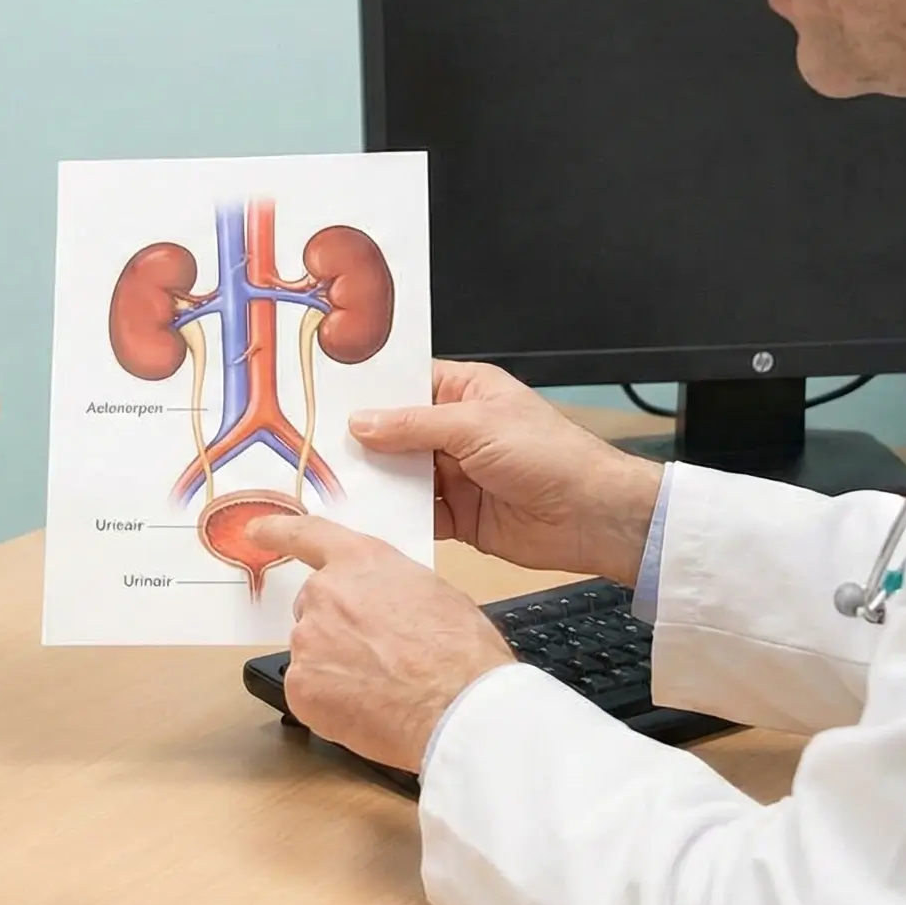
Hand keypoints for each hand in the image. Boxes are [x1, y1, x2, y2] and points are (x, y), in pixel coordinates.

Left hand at [248, 513, 516, 773]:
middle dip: (338, 629)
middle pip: (314, 607)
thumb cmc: (461, 653)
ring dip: (337, 667)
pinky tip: (369, 709)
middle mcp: (325, 593)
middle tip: (379, 655)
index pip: (308, 535)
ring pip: (313, 653)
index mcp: (361, 562)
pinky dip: (331, 702)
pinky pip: (309, 691)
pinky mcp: (299, 686)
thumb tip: (385, 608)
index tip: (255, 531)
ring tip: (384, 687)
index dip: (278, 531)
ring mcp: (307, 640)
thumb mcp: (435, 593)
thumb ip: (391, 589)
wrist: (456, 705)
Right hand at [350, 360, 663, 580]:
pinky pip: (416, 514)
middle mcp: (456, 431)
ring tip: (331, 486)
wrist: (591, 515)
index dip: (370, 392)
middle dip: (362, 444)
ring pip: (400, 476)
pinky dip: (394, 518)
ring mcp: (455, 474)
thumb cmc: (552, 455)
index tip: (326, 398)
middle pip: (395, 433)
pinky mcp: (457, 515)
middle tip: (314, 448)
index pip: (406, 385)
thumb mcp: (477, 427)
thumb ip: (415, 426)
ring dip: (375, 483)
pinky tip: (367, 519)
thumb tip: (363, 422)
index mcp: (465, 392)